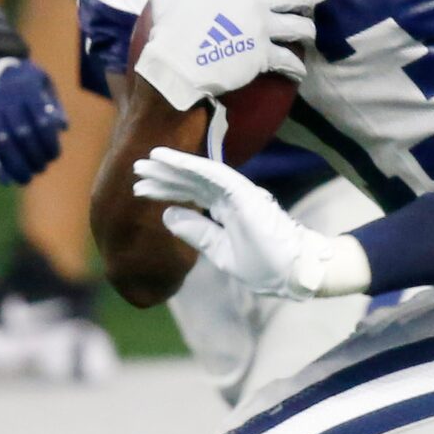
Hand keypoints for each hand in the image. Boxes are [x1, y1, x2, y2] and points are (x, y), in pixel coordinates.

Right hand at [0, 56, 67, 186]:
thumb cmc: (21, 79)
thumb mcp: (41, 82)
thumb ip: (53, 103)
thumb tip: (62, 128)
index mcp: (25, 86)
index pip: (42, 122)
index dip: (49, 143)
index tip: (54, 156)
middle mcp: (3, 96)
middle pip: (21, 135)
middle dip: (34, 157)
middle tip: (41, 168)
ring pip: (0, 142)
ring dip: (14, 165)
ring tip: (25, 179)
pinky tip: (2, 176)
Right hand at [131, 0, 314, 112]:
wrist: (179, 68)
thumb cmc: (172, 31)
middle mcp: (255, 5)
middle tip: (305, 2)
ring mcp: (262, 31)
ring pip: (300, 27)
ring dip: (308, 31)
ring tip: (309, 37)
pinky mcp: (264, 58)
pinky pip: (289, 62)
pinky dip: (297, 68)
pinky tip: (300, 72)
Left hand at [132, 146, 370, 298]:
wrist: (297, 272)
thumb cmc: (267, 266)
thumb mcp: (221, 252)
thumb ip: (196, 233)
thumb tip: (166, 215)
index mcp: (226, 212)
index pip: (191, 196)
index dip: (166, 190)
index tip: (140, 189)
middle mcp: (230, 198)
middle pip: (190, 182)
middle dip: (163, 175)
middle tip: (135, 169)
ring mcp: (238, 194)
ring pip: (199, 174)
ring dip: (172, 166)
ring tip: (147, 160)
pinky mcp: (244, 194)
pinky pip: (213, 174)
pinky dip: (191, 165)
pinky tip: (170, 160)